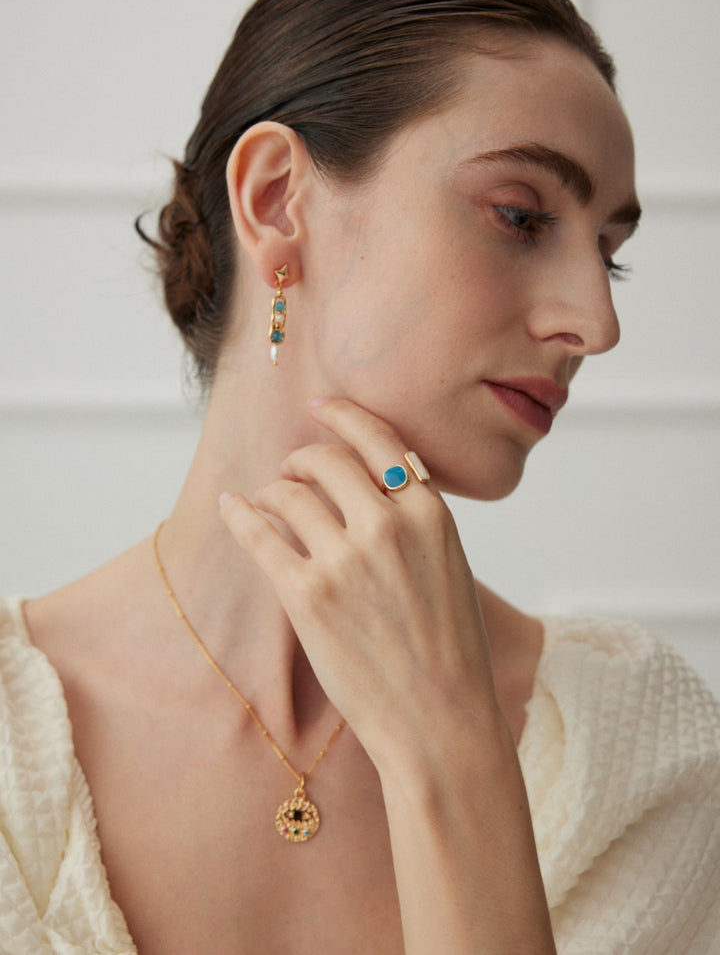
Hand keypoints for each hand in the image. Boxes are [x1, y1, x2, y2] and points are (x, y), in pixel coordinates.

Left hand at [219, 398, 495, 768]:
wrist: (441, 720)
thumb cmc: (449, 649)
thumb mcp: (450, 564)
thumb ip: (414, 517)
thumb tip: (373, 480)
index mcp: (429, 513)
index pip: (377, 438)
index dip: (341, 414)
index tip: (318, 406)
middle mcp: (388, 526)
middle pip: (324, 460)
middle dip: (299, 458)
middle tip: (290, 470)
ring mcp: (345, 561)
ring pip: (289, 493)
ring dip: (271, 491)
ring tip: (268, 502)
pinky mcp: (308, 596)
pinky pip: (260, 535)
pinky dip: (240, 514)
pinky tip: (232, 507)